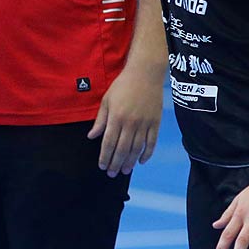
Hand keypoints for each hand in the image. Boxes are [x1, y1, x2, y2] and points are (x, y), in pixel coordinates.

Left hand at [89, 61, 160, 175]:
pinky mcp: (156, 122)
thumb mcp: (106, 101)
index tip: (102, 166)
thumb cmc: (122, 86)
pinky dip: (147, 153)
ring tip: (125, 171)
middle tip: (112, 174)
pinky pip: (151, 142)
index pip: (108, 143)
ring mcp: (145, 123)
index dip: (105, 157)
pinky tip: (141, 161)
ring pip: (137, 148)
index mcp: (116, 118)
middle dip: (116, 163)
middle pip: (122, 149)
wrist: (145, 74)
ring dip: (130, 162)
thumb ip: (100, 121)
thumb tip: (92, 137)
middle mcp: (130, 123)